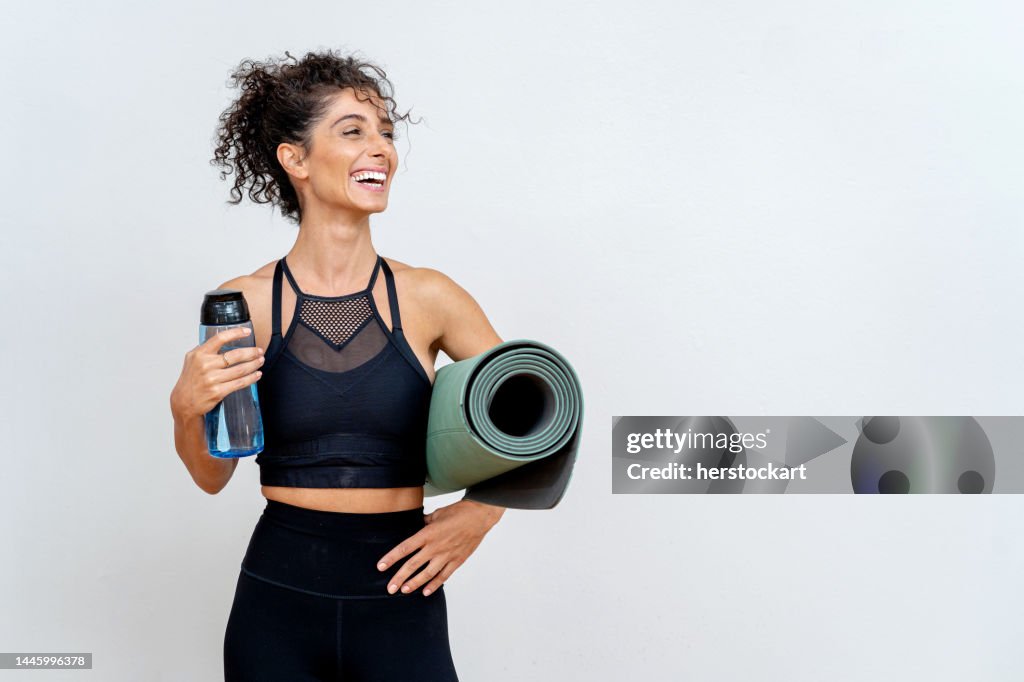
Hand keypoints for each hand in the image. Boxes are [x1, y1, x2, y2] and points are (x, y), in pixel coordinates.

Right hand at [170, 327, 264, 419]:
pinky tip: (257, 374)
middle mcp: (205, 365)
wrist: (184, 402)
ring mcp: (212, 379)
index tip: (247, 332)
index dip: (236, 333)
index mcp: (199, 354)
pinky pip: (239, 383)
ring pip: (240, 369)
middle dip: (251, 352)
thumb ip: (206, 350)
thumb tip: (226, 339)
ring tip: (260, 361)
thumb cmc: (191, 380)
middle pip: (235, 355)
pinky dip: (251, 378)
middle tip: (260, 351)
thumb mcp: (193, 360)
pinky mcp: (218, 391)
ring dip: (254, 364)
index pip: (220, 338)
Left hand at [376, 499, 504, 596]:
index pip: (405, 548)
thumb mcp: (437, 514)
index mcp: (428, 533)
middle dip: (399, 578)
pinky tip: (425, 591)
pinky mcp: (457, 561)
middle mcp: (435, 547)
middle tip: (389, 588)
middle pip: (412, 565)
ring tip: (404, 591)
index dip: (391, 558)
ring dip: (414, 583)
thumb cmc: (459, 512)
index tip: (381, 566)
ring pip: (427, 574)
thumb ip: (425, 522)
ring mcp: (446, 555)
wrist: (480, 516)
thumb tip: (416, 525)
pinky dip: (434, 585)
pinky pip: (443, 576)